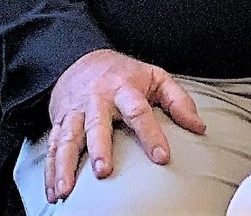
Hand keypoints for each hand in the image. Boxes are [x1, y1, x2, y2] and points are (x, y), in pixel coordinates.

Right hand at [41, 48, 205, 202]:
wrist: (81, 57)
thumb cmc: (124, 75)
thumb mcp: (155, 77)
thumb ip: (179, 101)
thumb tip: (199, 127)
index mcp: (123, 89)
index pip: (139, 111)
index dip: (151, 134)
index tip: (162, 158)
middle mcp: (96, 100)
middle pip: (96, 124)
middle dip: (99, 148)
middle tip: (103, 171)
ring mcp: (76, 111)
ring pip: (67, 138)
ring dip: (65, 164)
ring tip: (67, 189)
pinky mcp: (60, 121)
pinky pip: (53, 146)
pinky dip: (51, 170)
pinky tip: (54, 192)